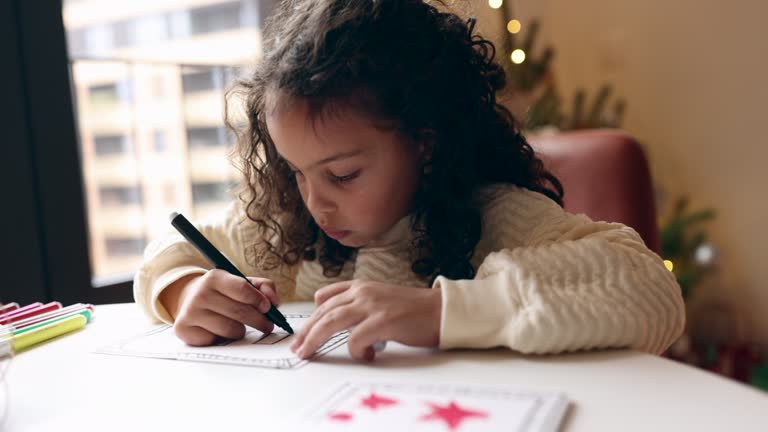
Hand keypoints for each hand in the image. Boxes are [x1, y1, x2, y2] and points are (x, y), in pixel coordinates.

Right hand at [162, 269, 279, 345]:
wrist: (190, 299)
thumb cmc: (223, 292)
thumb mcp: (242, 283)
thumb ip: (263, 287)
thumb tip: (274, 301)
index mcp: (215, 277)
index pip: (242, 289)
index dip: (259, 300)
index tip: (268, 308)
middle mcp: (200, 293)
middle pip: (240, 312)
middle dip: (259, 321)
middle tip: (268, 325)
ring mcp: (190, 312)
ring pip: (230, 330)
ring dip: (241, 330)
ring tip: (239, 326)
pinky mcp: (184, 329)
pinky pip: (216, 341)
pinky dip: (223, 339)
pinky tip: (220, 331)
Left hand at [290, 280, 441, 360]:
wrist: (440, 310)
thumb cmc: (413, 310)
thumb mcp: (380, 299)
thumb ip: (359, 305)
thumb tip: (338, 324)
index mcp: (361, 286)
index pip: (325, 297)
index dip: (311, 315)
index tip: (304, 331)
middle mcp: (363, 292)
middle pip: (324, 311)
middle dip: (306, 331)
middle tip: (298, 348)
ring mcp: (373, 305)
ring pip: (331, 322)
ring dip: (316, 339)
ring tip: (308, 352)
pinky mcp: (383, 321)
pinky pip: (356, 339)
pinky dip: (355, 351)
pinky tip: (366, 356)